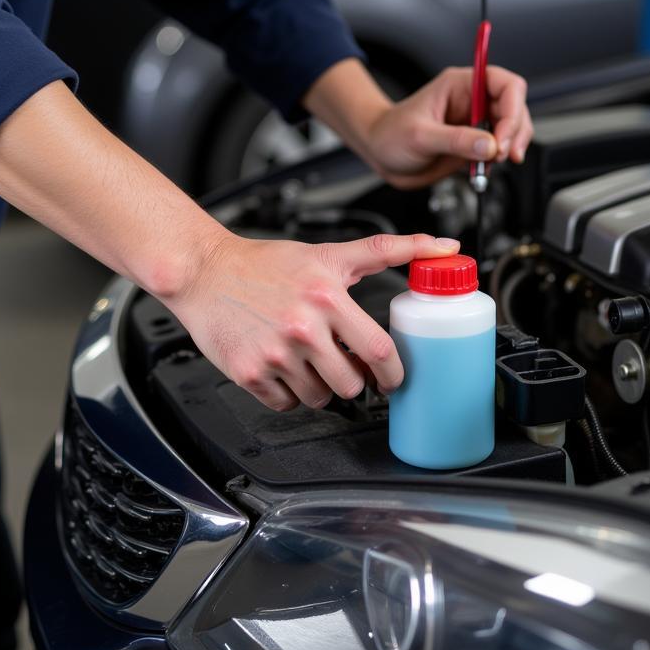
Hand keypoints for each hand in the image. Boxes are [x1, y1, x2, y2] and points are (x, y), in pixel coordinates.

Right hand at [171, 231, 459, 410]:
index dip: (393, 374)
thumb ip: (390, 250)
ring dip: (321, 386)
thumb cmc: (267, 263)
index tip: (393, 380)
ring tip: (308, 359)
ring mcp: (274, 354)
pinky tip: (283, 366)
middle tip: (344, 364)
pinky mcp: (249, 374)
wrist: (205, 271)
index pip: (379, 352)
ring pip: (319, 398)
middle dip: (354, 381)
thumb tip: (444, 246)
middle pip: (351, 385)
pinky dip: (290, 392)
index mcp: (327, 298)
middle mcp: (301, 328)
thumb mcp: (330, 253)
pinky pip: (286, 404)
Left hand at [361, 65, 532, 188]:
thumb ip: (456, 140)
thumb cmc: (391, 134)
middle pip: (514, 106)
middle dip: (515, 131)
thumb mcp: (420, 136)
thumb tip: (489, 145)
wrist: (380, 154)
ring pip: (513, 128)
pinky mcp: (475, 143)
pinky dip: (501, 159)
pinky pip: (500, 148)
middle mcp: (472, 101)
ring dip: (511, 146)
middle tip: (503, 154)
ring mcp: (476, 122)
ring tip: (493, 163)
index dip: (512, 107)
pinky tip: (485, 169)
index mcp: (459, 85)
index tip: (503, 136)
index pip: (503, 83)